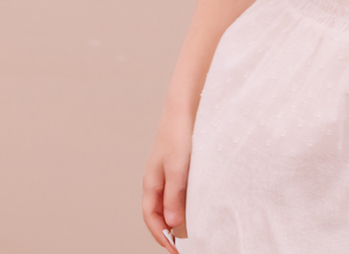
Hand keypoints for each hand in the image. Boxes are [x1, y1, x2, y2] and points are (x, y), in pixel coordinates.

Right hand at [142, 108, 193, 250]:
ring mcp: (167, 176)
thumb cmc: (178, 134)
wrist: (184, 109)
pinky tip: (197, 208)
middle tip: (185, 246)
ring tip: (193, 232)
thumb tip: (170, 223)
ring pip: (169, 205)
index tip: (175, 250)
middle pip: (158, 214)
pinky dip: (185, 206)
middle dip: (168, 233)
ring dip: (178, 220)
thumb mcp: (177, 168)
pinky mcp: (179, 170)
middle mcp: (157, 181)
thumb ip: (174, 196)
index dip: (161, 236)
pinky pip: (178, 194)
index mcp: (151, 182)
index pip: (151, 217)